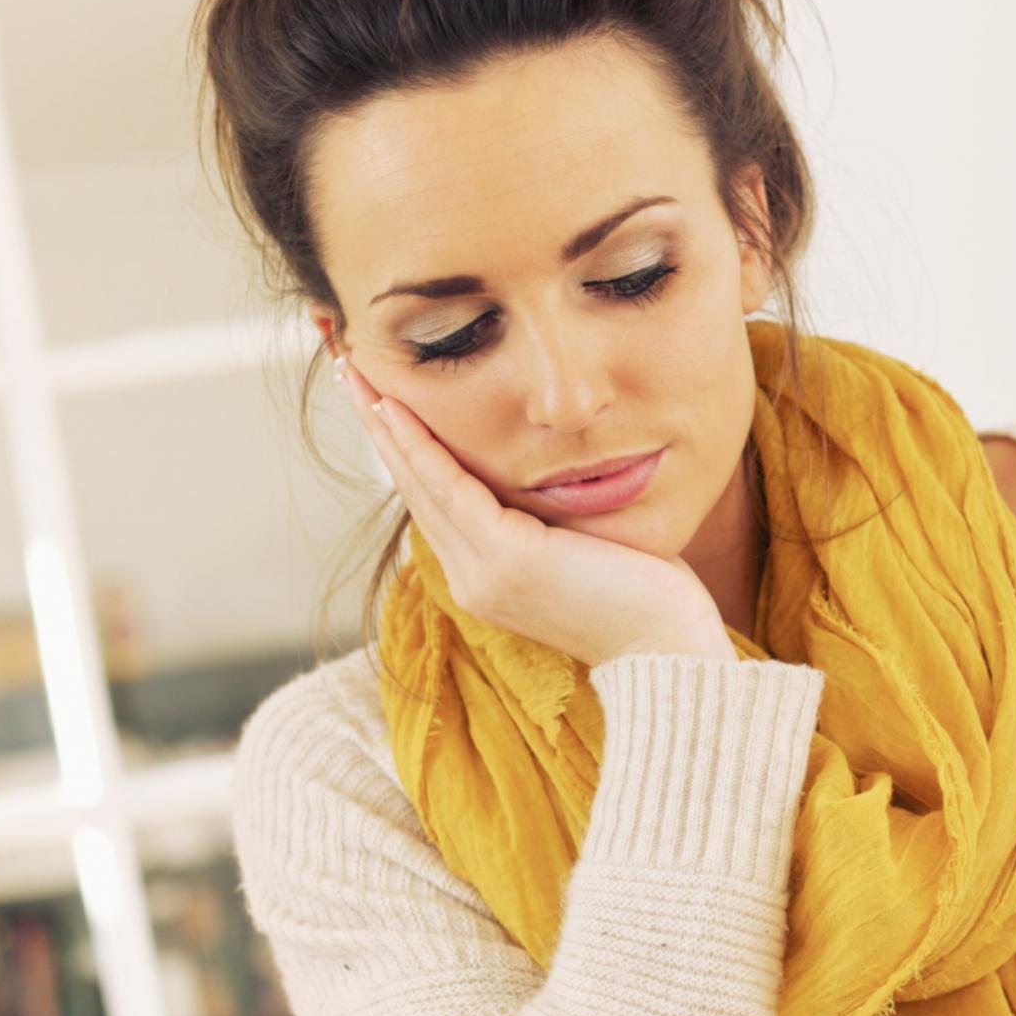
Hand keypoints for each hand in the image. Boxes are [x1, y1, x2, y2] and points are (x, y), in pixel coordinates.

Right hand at [338, 354, 735, 667]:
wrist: (668, 648)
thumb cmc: (646, 595)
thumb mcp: (586, 543)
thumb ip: (553, 514)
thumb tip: (551, 469)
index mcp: (487, 577)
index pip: (434, 500)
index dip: (403, 447)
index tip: (379, 397)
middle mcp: (472, 579)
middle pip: (413, 487)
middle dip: (378, 425)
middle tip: (347, 367)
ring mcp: (484, 573)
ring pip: (421, 484)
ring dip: (383, 425)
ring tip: (353, 372)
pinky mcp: (507, 560)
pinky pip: (451, 490)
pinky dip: (420, 446)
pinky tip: (394, 408)